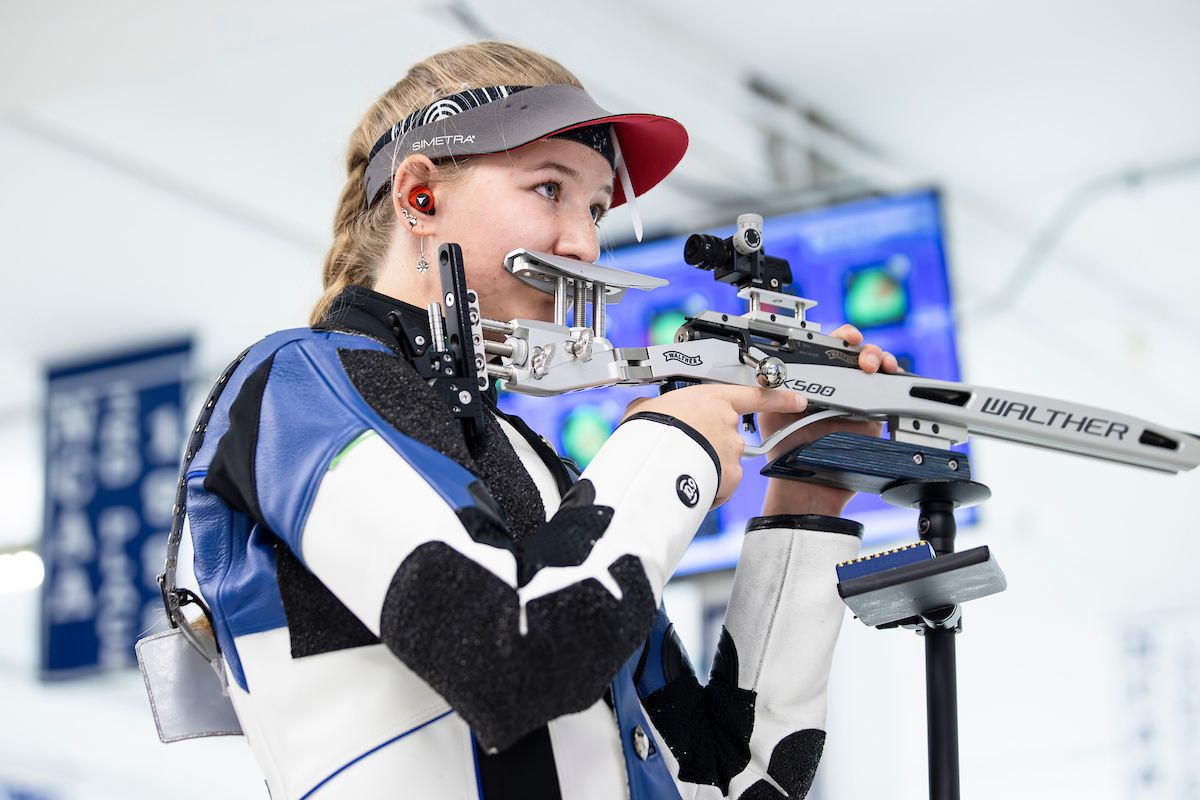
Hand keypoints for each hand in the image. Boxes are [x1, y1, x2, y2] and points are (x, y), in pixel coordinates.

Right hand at [623, 384, 808, 509]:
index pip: (756, 396)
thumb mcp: (648, 408)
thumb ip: (659, 406)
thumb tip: (647, 409)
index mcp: (713, 400)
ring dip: (706, 467)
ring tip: (678, 469)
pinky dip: (708, 488)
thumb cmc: (649, 431)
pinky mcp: (730, 478)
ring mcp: (732, 453)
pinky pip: (721, 485)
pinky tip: (685, 484)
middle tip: (684, 449)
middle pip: (727, 436)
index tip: (797, 400)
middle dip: (710, 445)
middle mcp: (728, 425)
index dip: (780, 398)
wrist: (651, 461)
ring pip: (723, 462)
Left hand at [760, 324, 899, 517]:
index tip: (844, 338)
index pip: (829, 350)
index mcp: (813, 382)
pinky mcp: (874, 418)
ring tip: (874, 365)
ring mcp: (857, 401)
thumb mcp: (771, 413)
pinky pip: (889, 394)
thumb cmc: (786, 452)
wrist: (806, 484)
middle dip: (862, 347)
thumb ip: (770, 390)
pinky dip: (893, 381)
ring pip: (875, 369)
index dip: (838, 339)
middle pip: (856, 355)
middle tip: (862, 357)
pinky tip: (888, 377)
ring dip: (879, 358)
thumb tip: (770, 370)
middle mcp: (837, 387)